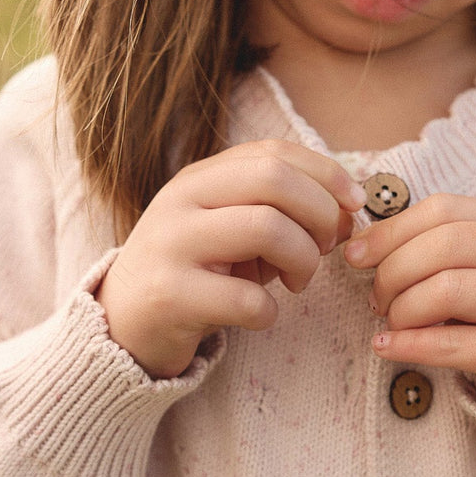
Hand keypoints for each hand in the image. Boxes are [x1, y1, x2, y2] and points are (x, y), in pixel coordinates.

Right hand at [96, 140, 365, 378]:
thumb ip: (277, 209)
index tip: (354, 205)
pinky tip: (260, 315)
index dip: (326, 173)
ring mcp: (172, 245)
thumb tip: (346, 209)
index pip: (274, 152)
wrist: (121, 324)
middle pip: (275, 179)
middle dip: (319, 213)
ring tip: (296, 281)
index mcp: (199, 178)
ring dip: (302, 260)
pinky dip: (269, 311)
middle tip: (324, 248)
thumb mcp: (227, 227)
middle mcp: (181, 201)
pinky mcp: (170, 296)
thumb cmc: (194, 273)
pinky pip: (246, 298)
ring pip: (267, 228)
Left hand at [344, 194, 475, 409]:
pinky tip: (386, 347)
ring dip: (402, 308)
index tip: (357, 254)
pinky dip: (408, 344)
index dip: (393, 228)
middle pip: (448, 245)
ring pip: (448, 290)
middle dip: (395, 270)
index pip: (449, 210)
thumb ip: (448, 250)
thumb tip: (367, 242)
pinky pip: (452, 345)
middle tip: (376, 298)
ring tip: (391, 323)